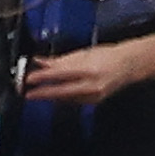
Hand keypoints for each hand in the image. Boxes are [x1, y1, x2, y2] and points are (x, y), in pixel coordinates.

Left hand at [19, 43, 143, 106]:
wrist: (129, 65)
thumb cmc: (106, 56)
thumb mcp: (81, 54)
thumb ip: (59, 61)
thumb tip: (39, 62)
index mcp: (88, 69)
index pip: (60, 74)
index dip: (43, 78)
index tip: (28, 79)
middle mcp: (92, 84)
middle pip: (62, 91)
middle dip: (42, 93)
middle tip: (25, 93)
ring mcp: (94, 95)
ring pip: (65, 98)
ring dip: (49, 96)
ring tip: (35, 93)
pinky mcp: (94, 102)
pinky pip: (73, 101)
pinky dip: (61, 98)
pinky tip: (53, 95)